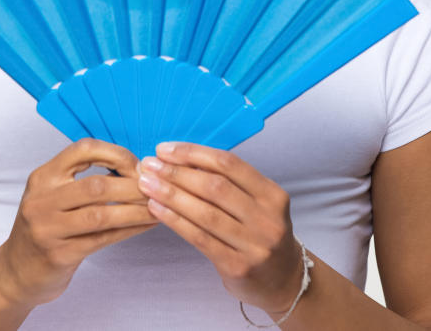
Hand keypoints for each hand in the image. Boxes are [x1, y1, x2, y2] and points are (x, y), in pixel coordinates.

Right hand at [0, 138, 158, 306]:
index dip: (115, 154)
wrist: (16, 272)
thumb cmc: (45, 227)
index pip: (82, 150)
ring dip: (135, 210)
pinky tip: (147, 224)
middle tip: (156, 188)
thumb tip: (134, 167)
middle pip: (96, 185)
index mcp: (43, 177)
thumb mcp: (53, 195)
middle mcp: (41, 200)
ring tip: (158, 207)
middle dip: (132, 186)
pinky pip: (102, 239)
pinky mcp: (59, 255)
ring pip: (101, 215)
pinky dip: (129, 230)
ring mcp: (48, 229)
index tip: (137, 165)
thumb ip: (83, 178)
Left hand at [137, 142, 303, 314]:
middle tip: (149, 165)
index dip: (193, 153)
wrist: (284, 280)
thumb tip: (180, 160)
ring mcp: (254, 245)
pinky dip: (174, 220)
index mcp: (272, 195)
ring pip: (205, 213)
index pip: (228, 164)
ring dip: (170, 195)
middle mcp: (267, 218)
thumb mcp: (257, 204)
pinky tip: (156, 209)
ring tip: (146, 184)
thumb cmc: (260, 234)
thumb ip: (228, 184)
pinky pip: (199, 238)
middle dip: (177, 172)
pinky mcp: (237, 266)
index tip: (164, 149)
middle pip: (215, 187)